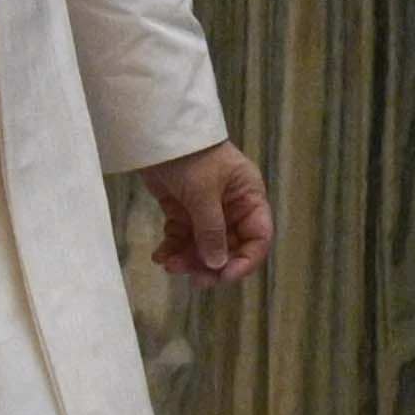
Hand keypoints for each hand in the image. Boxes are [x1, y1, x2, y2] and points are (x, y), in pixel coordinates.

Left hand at [140, 139, 276, 283]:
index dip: (245, 260)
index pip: (257, 237)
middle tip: (194, 279)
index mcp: (248, 198)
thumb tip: (217, 264)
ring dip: (188, 259)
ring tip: (169, 264)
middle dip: (211, 264)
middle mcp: (231, 207)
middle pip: (229, 247)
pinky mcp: (182, 211)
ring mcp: (205, 210)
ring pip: (203, 246)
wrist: (156, 134)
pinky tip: (160, 256)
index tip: (224, 276)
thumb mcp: (203, 193)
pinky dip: (172, 248)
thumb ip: (211, 230)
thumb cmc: (192, 157)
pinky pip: (181, 238)